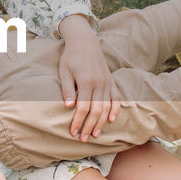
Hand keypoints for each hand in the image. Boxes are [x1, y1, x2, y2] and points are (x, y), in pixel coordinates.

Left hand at [57, 16, 120, 140]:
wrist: (85, 41)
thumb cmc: (71, 57)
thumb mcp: (64, 71)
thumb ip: (67, 89)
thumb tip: (68, 106)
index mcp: (86, 81)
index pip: (83, 107)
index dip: (78, 121)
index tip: (73, 132)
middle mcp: (99, 83)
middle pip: (96, 110)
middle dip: (89, 126)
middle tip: (83, 139)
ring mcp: (107, 82)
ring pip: (106, 107)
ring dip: (101, 122)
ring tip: (95, 134)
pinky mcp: (111, 81)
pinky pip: (116, 98)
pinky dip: (115, 109)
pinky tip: (112, 120)